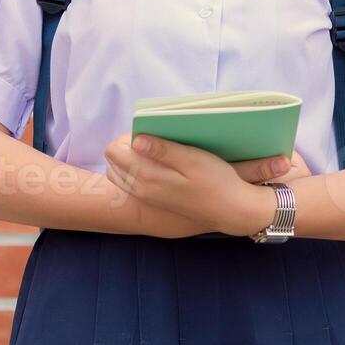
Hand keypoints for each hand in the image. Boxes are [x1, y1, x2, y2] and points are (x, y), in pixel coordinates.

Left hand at [104, 132, 307, 234]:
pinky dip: (134, 170)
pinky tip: (156, 166)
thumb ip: (162, 150)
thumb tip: (136, 139)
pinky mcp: (152, 201)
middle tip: (152, 140)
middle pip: (113, 160)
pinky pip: (129, 182)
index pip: (114, 150)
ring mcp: (145, 197)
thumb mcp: (192, 159)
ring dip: (129, 159)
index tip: (149, 132)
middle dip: (126, 146)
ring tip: (154, 152)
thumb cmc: (216, 181)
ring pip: (118, 173)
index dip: (127, 136)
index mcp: (147, 177)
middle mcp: (140, 189)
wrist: (230, 211)